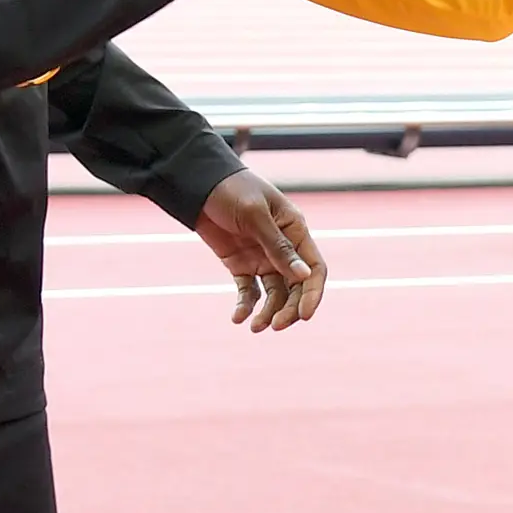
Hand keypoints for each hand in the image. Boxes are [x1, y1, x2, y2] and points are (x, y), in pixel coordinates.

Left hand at [192, 169, 325, 332]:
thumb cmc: (232, 190)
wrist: (198, 185)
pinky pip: (248, 292)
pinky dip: (245, 306)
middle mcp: (283, 248)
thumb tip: (304, 276)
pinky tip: (237, 318)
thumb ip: (278, 246)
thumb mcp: (255, 215)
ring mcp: (262, 258)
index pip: (314, 269)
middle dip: (289, 309)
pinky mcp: (241, 265)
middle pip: (296, 288)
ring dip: (268, 312)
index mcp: (295, 231)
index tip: (305, 316)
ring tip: (255, 328)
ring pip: (273, 294)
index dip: (313, 294)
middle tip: (275, 326)